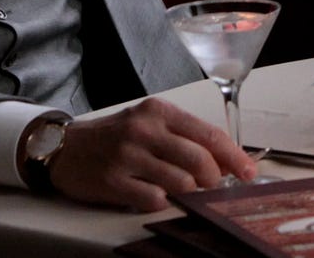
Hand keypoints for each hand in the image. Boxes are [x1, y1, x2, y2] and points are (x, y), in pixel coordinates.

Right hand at [45, 98, 254, 210]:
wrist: (64, 147)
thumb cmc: (114, 137)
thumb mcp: (149, 123)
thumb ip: (184, 137)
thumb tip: (225, 161)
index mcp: (159, 111)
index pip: (209, 134)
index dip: (234, 156)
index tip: (249, 172)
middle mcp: (144, 130)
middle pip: (199, 160)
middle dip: (215, 180)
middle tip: (213, 187)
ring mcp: (127, 156)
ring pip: (181, 183)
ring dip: (190, 194)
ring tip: (183, 192)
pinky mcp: (113, 181)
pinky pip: (154, 200)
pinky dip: (162, 203)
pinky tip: (155, 196)